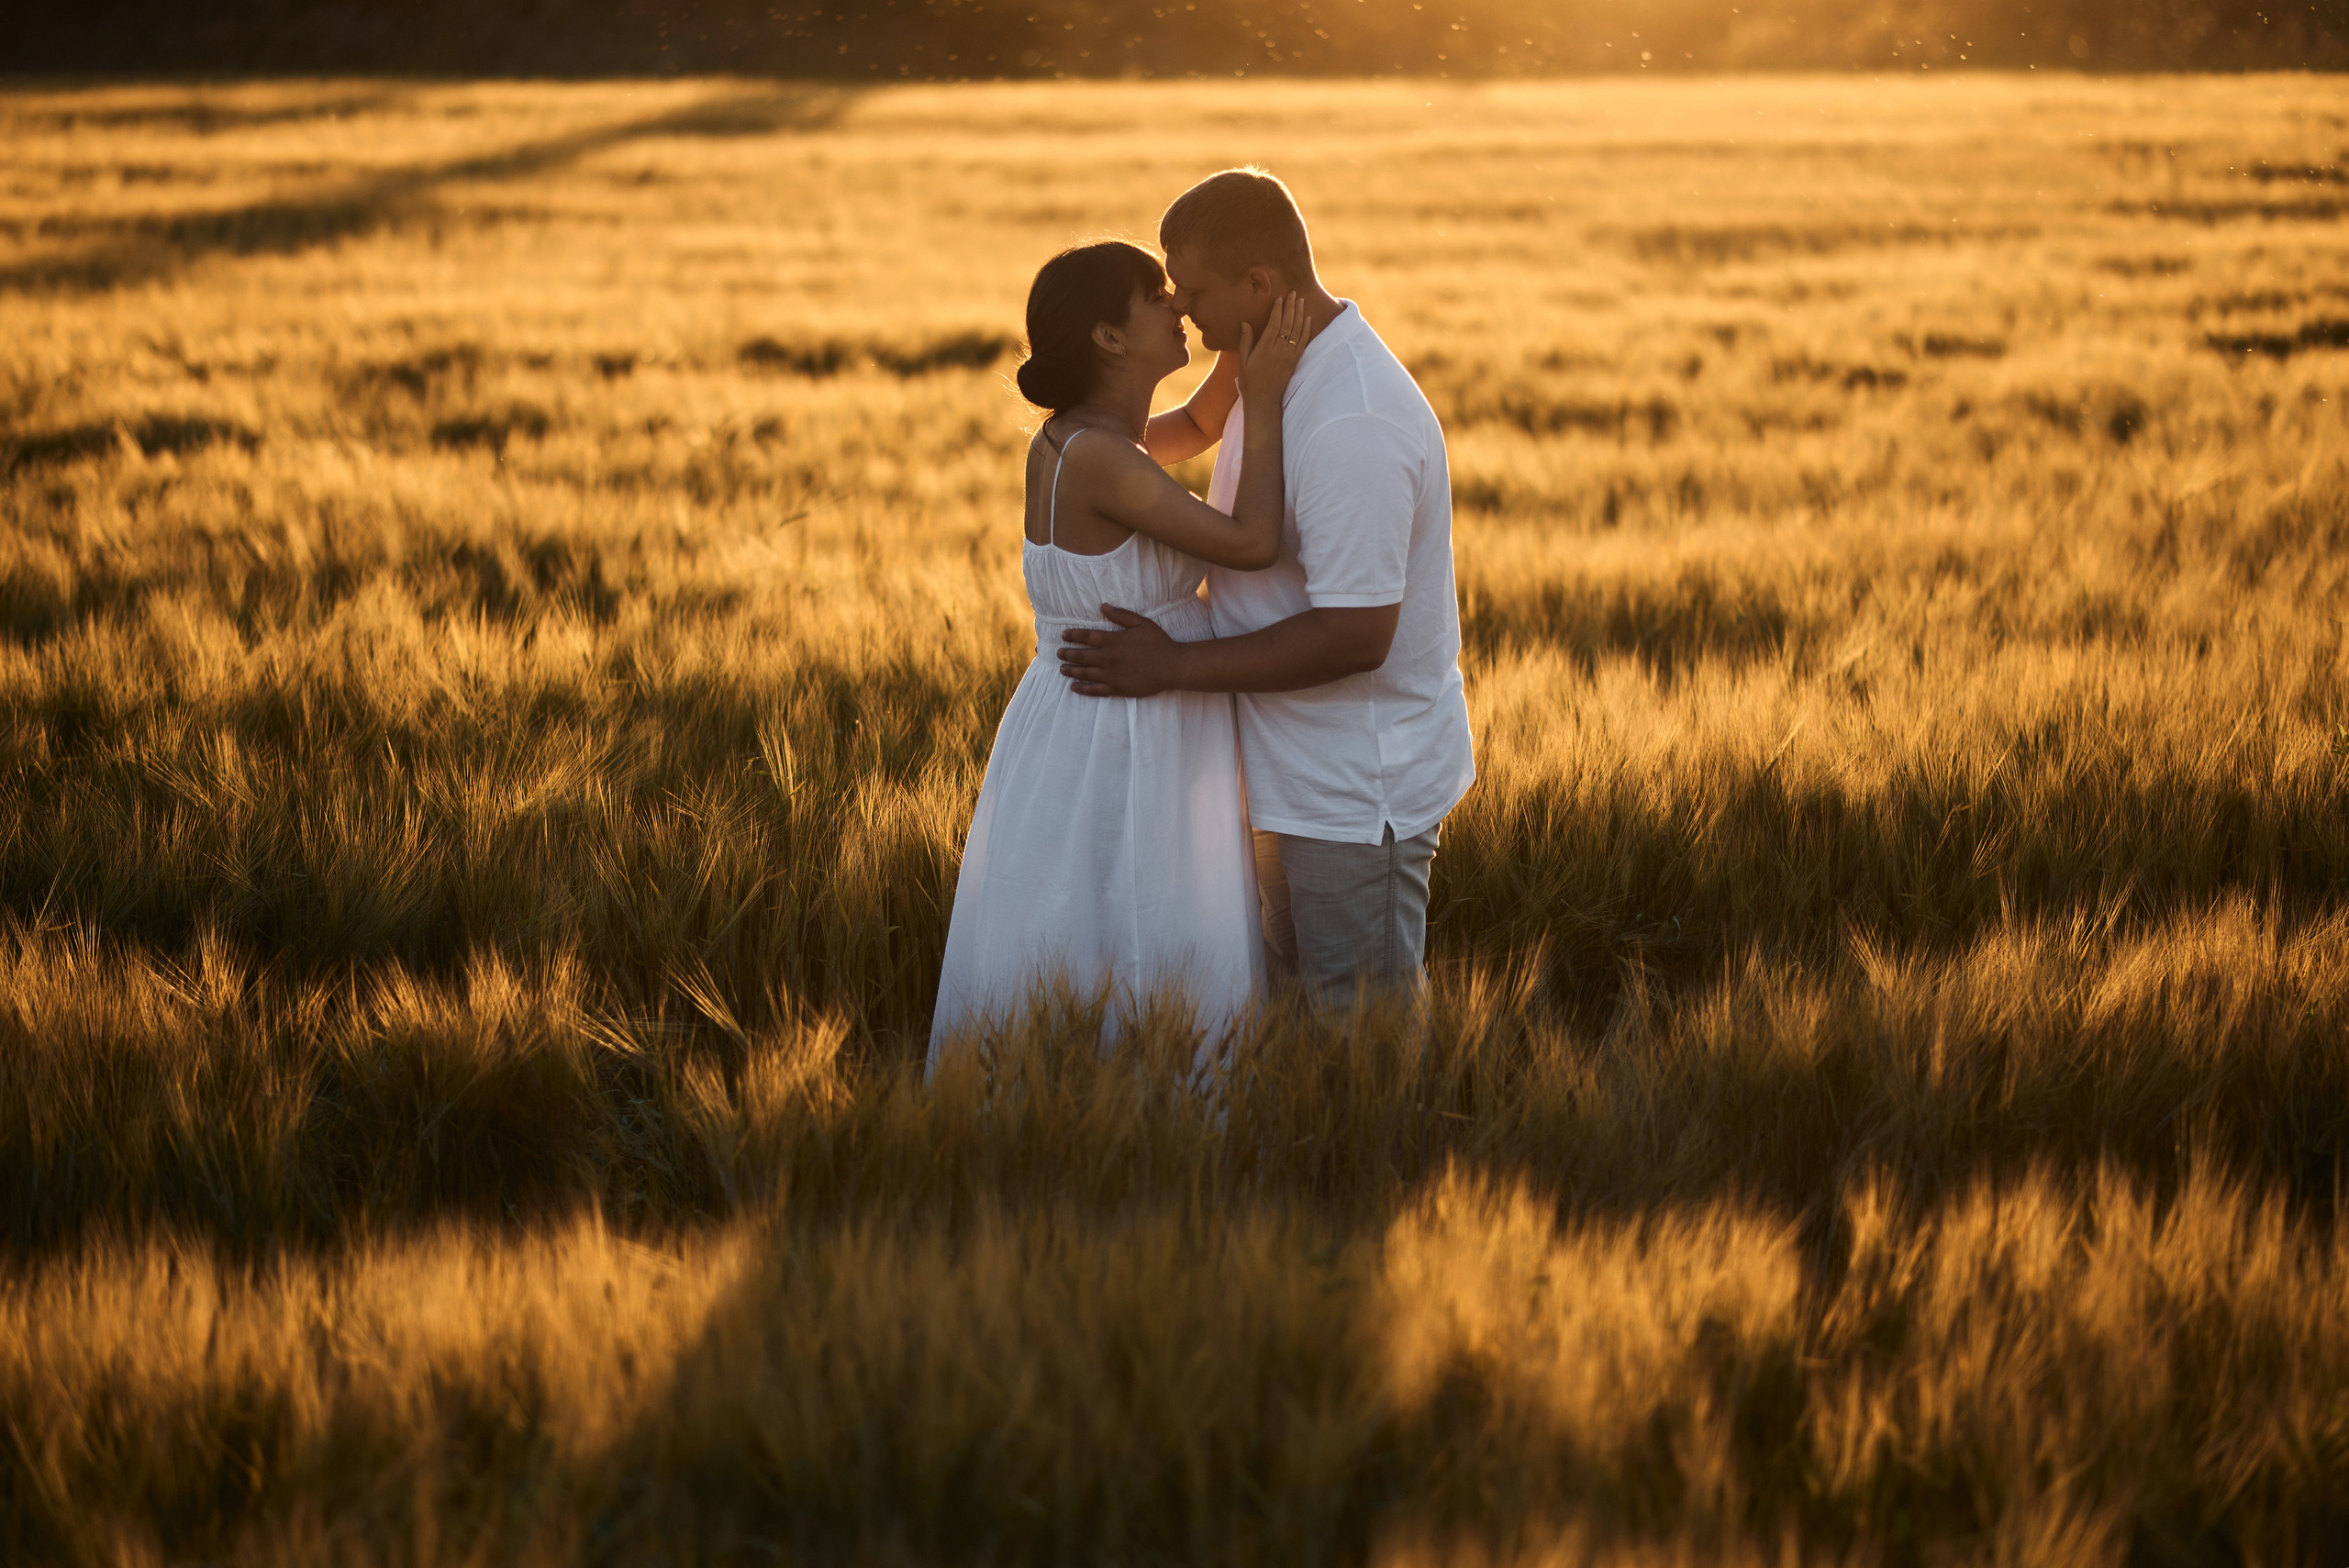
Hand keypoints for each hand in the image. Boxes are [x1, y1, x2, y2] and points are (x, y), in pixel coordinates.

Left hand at [1058, 604, 1184, 697]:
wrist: (1171, 666)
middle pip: (1081, 656)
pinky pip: (1095, 690)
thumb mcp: (1141, 623)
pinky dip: (1082, 689)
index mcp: (1112, 641)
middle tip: (1058, 653)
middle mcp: (1107, 658)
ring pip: (1084, 673)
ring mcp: (1111, 675)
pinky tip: (1074, 687)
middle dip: (1067, 654)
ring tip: (1062, 669)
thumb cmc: (1158, 642)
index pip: (1086, 636)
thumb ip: (1121, 615)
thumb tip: (1103, 606)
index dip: (1073, 635)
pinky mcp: (1117, 689)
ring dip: (1071, 671)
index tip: (1063, 635)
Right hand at [1235, 292, 1312, 406]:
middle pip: (1287, 324)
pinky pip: (1303, 343)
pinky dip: (1306, 330)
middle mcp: (1279, 351)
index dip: (1277, 310)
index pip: (1274, 324)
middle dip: (1291, 307)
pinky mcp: (1294, 362)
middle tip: (1293, 293)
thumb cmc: (1249, 382)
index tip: (1280, 298)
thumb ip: (1245, 341)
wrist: (1264, 402)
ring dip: (1300, 314)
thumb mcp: (1242, 361)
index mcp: (1265, 349)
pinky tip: (1308, 319)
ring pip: (1297, 331)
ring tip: (1301, 301)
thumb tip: (1246, 323)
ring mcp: (1288, 356)